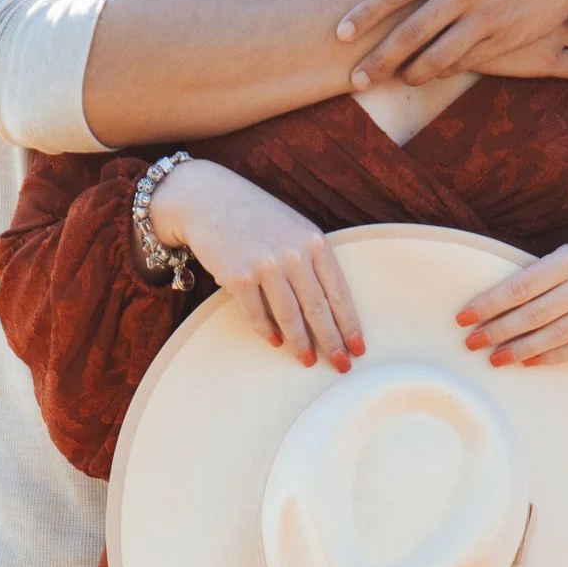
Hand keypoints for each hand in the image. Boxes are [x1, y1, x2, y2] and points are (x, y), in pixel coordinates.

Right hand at [151, 161, 363, 367]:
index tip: (358, 348)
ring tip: (307, 360)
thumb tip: (328, 310)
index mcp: (314, 242)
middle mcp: (294, 253)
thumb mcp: (295, 229)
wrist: (210, 200)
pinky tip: (276, 342)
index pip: (338, 292)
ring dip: (301, 343)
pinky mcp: (238, 276)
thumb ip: (312, 261)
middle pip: (318, 309)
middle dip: (332, 342)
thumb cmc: (257, 218)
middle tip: (341, 365)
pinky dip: (267, 331)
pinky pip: (257, 314)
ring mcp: (266, 265)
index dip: (349, 324)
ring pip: (290, 316)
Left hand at [338, 0, 567, 85]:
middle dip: (378, 59)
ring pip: (437, 57)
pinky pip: (466, 62)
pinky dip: (443, 71)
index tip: (340, 34)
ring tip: (396, 80)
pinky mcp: (505, 37)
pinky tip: (430, 74)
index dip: (364, 15)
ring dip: (411, 74)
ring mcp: (486, 16)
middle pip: (409, 32)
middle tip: (356, 79)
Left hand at [457, 239, 567, 365]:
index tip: (463, 317)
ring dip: (519, 349)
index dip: (489, 304)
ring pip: (555, 335)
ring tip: (494, 358)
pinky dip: (551, 357)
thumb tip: (493, 306)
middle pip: (534, 314)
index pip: (521, 286)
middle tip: (472, 342)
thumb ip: (539, 276)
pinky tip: (528, 361)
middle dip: (498, 330)